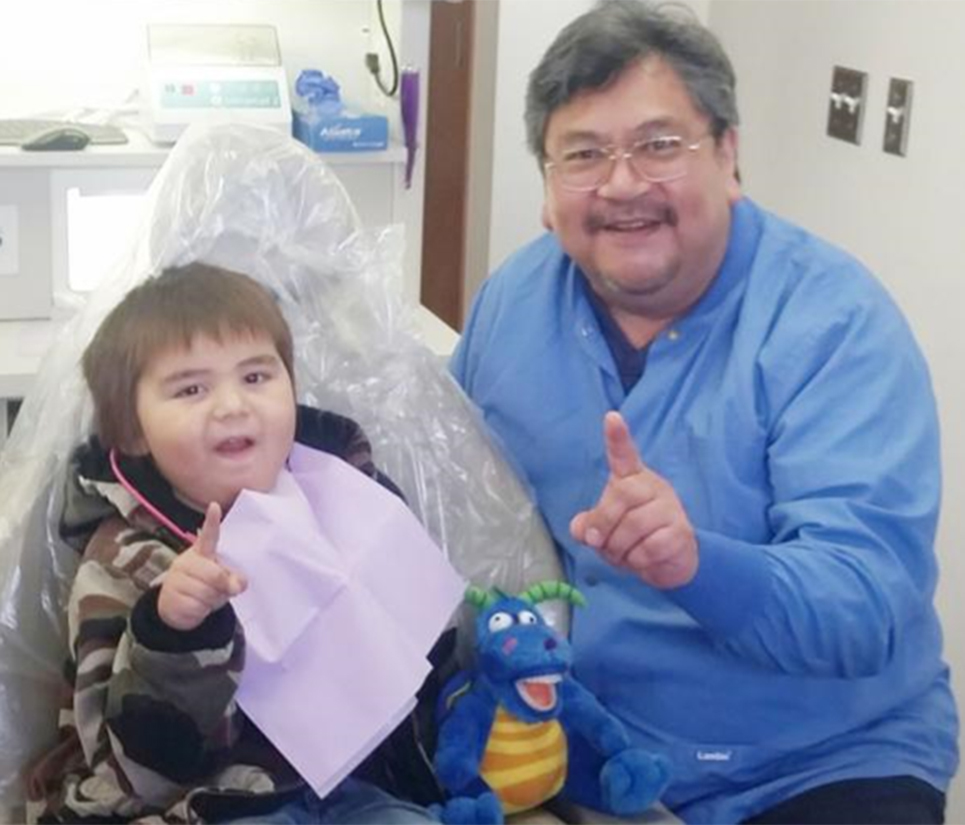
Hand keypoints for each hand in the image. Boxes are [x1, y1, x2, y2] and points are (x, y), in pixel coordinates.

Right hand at [158, 502, 247, 630]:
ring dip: (212, 601)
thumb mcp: (221, 582)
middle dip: (223, 587)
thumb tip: (238, 584)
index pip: (209, 535)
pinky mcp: (170, 597)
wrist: (175, 607)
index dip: (212, 521)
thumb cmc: (204, 586)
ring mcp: (177, 578)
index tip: (215, 506)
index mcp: (201, 553)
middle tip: (221, 591)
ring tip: (205, 598)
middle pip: (215, 574)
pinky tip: (194, 606)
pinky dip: (201, 611)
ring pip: (207, 593)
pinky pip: (196, 607)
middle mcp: (187, 562)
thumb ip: (232, 579)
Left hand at [570, 411, 697, 588]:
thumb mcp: (605, 530)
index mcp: (631, 479)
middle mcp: (653, 487)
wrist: (670, 560)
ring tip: (622, 555)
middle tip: (597, 543)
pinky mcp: (681, 532)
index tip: (612, 418)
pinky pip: (649, 547)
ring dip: (619, 549)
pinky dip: (637, 561)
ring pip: (635, 525)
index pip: (624, 454)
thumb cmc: (633, 536)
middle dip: (603, 524)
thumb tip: (582, 528)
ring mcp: (670, 508)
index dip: (618, 437)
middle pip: (622, 495)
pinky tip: (640, 561)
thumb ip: (588, 525)